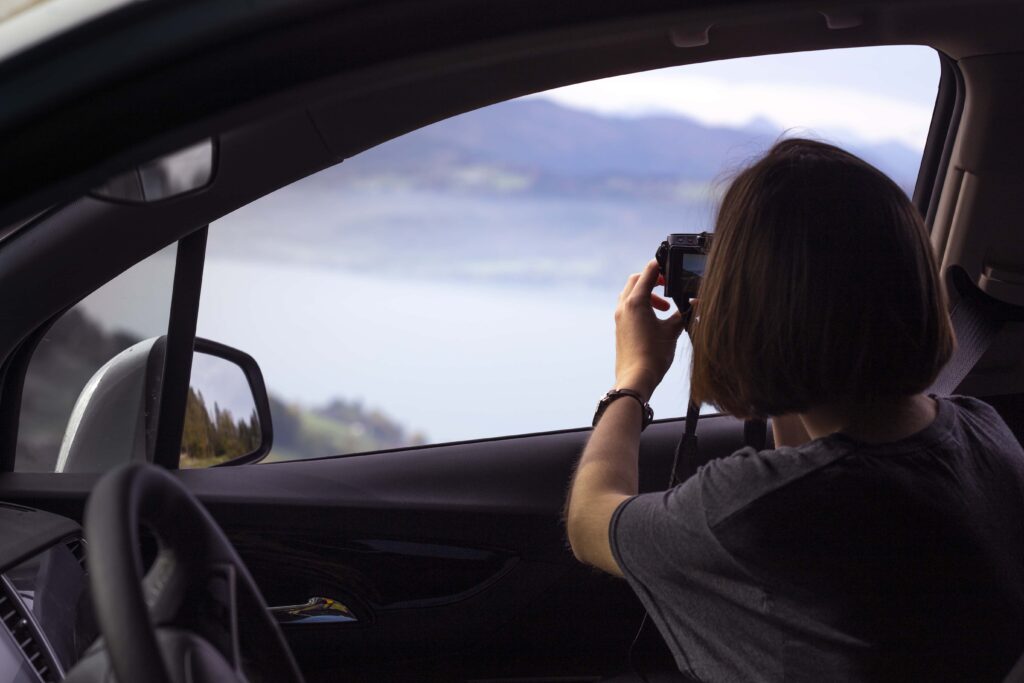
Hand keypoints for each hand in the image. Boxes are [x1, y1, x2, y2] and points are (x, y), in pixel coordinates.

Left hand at [614, 259, 685, 401]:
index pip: (647, 273)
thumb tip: (696, 303)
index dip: (659, 266)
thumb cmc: (654, 355)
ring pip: (630, 294)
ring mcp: (620, 317)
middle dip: (652, 280)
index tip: (670, 264)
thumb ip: (684, 313)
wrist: (636, 378)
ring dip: (646, 294)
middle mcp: (624, 306)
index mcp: (636, 302)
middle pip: (635, 280)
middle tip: (667, 287)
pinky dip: (640, 305)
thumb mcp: (673, 331)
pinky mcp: (620, 327)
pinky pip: (628, 307)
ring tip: (664, 308)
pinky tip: (655, 319)